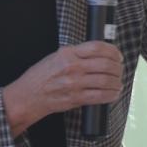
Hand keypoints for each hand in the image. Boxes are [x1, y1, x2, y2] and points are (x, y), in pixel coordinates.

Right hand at [2, 41, 123, 136]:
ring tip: (118, 83)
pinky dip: (111, 95)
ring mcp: (74, 83)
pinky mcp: (75, 98)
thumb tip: (99, 54)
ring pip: (106, 81)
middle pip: (106, 64)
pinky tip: (113, 93)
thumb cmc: (41, 77)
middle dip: (118, 68)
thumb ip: (76, 54)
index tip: (118, 56)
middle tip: (120, 71)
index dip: (113, 51)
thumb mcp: (56, 57)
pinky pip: (100, 96)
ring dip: (117, 82)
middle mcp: (72, 67)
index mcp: (68, 53)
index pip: (98, 47)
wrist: (27, 96)